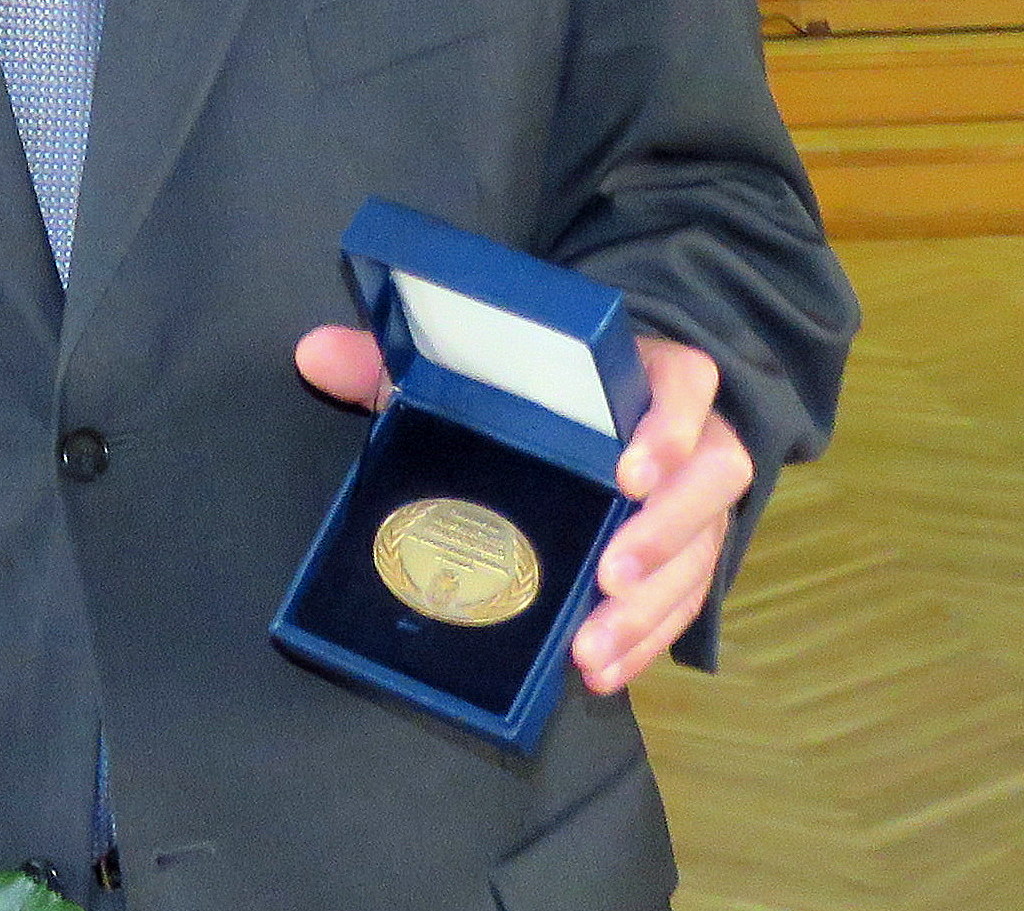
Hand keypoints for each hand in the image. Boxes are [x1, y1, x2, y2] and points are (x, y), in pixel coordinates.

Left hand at [298, 325, 751, 696]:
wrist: (606, 420)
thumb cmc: (545, 392)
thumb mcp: (477, 370)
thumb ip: (400, 360)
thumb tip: (313, 352)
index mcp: (646, 378)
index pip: (685, 386)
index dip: (670, 425)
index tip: (627, 467)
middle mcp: (689, 442)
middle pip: (710, 483)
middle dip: (665, 533)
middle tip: (608, 573)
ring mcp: (696, 506)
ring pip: (699, 556)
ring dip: (650, 607)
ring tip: (590, 645)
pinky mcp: (688, 560)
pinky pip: (683, 604)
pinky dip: (644, 642)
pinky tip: (599, 671)